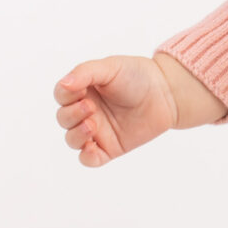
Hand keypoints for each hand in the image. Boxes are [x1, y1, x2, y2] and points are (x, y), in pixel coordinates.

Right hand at [53, 52, 222, 164]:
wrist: (166, 93)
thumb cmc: (137, 76)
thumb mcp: (109, 68)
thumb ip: (84, 73)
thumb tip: (64, 85)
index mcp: (83, 90)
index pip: (62, 95)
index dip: (66, 95)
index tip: (80, 90)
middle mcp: (87, 111)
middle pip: (64, 119)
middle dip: (72, 114)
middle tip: (91, 107)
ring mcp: (98, 131)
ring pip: (72, 140)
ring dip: (76, 135)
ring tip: (92, 125)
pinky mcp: (110, 148)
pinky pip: (90, 159)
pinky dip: (86, 156)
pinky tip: (92, 147)